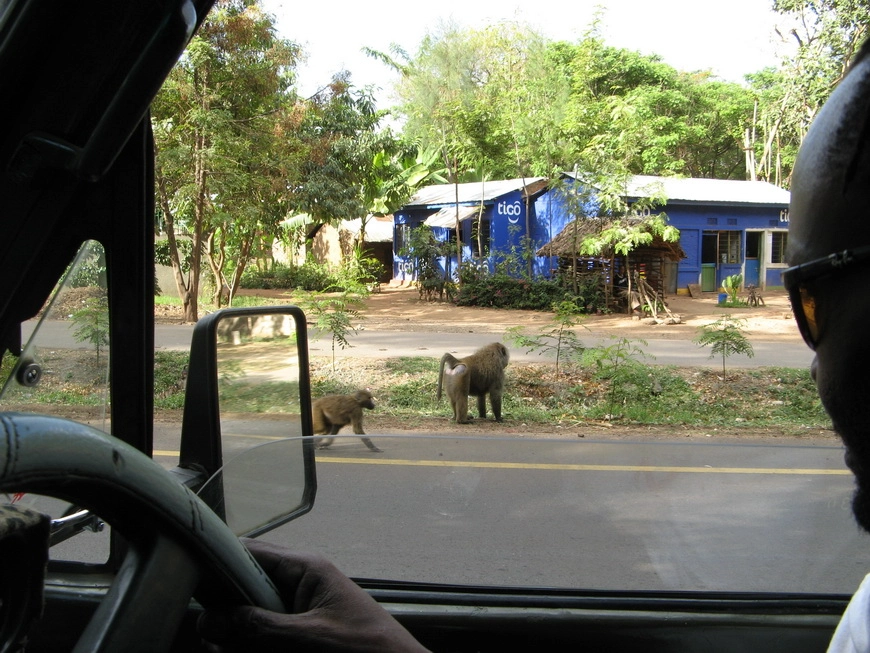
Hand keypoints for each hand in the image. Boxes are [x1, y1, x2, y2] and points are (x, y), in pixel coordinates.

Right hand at [197, 539, 429, 651]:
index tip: (189, 582)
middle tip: (217, 640)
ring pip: (252, 614)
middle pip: (245, 585)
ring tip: (231, 650)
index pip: (249, 549)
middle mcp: (301, 581)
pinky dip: (255, 645)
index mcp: (306, 567)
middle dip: (226, 612)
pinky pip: (268, 632)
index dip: (217, 562)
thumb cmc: (366, 650)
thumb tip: (207, 618)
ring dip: (239, 635)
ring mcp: (302, 607)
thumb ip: (257, 628)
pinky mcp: (304, 630)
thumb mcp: (308, 639)